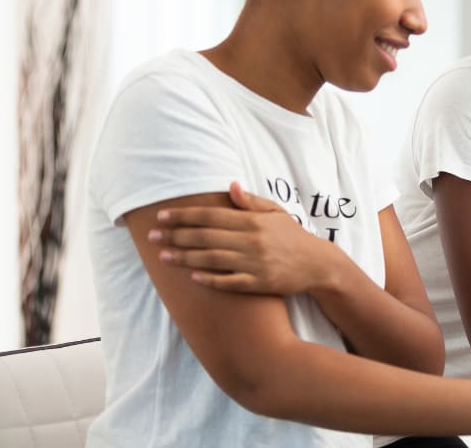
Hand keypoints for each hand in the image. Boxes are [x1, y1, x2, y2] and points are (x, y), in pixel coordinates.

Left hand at [149, 181, 344, 295]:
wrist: (318, 264)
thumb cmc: (293, 237)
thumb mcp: (276, 213)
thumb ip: (251, 201)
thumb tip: (230, 186)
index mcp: (253, 221)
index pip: (211, 215)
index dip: (184, 215)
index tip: (162, 216)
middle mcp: (252, 240)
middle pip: (206, 237)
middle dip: (176, 236)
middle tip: (152, 237)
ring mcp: (255, 263)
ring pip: (212, 259)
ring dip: (185, 258)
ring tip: (163, 257)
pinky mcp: (259, 283)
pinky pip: (229, 281)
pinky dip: (210, 279)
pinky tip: (192, 277)